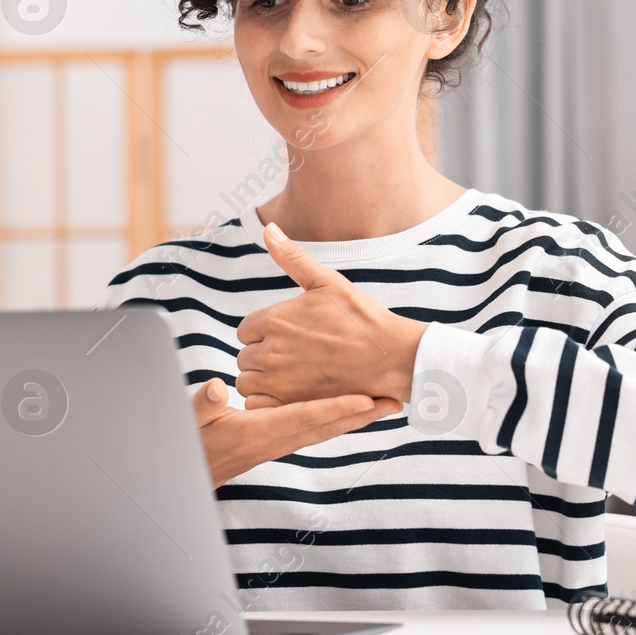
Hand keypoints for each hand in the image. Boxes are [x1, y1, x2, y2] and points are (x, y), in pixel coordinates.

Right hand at [190, 377, 399, 487]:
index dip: (336, 408)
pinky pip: (314, 428)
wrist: (186, 474)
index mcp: (256, 433)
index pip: (303, 418)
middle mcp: (274, 441)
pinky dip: (337, 418)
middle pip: (326, 427)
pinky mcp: (277, 439)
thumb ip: (202, 406)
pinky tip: (352, 407)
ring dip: (356, 417)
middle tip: (395, 400)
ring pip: (324, 429)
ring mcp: (278, 443)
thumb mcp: (188, 422)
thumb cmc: (187, 444)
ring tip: (385, 402)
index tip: (365, 399)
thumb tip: (217, 386)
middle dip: (362, 415)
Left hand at [234, 222, 426, 407]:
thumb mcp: (327, 281)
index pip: (245, 329)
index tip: (285, 336)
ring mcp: (279, 381)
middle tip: (292, 356)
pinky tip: (290, 393)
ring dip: (262, 379)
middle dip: (262, 355)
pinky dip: (268, 402)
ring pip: (248, 382)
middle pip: (245, 356)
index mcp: (274, 319)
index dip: (263, 332)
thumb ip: (291, 258)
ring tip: (291, 375)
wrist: (391, 357)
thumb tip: (268, 229)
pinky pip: (258, 405)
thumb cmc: (362, 318)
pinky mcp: (291, 405)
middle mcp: (270, 351)